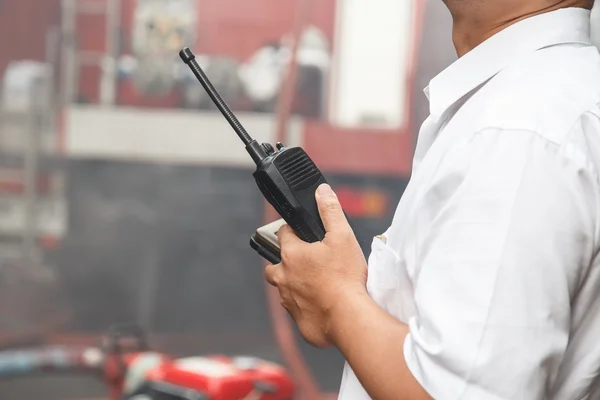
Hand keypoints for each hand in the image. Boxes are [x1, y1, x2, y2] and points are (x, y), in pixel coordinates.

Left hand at [265, 184, 367, 347]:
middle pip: (274, 264)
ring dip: (293, 283)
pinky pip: (295, 308)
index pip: (283, 233)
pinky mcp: (297, 320)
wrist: (348, 317)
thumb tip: (322, 191)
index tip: (303, 233)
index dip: (293, 230)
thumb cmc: (345, 277)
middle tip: (306, 261)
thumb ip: (330, 211)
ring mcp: (288, 300)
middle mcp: (283, 277)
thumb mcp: (342, 236)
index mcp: (291, 254)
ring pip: (283, 287)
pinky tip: (320, 303)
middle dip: (285, 260)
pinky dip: (304, 304)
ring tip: (314, 283)